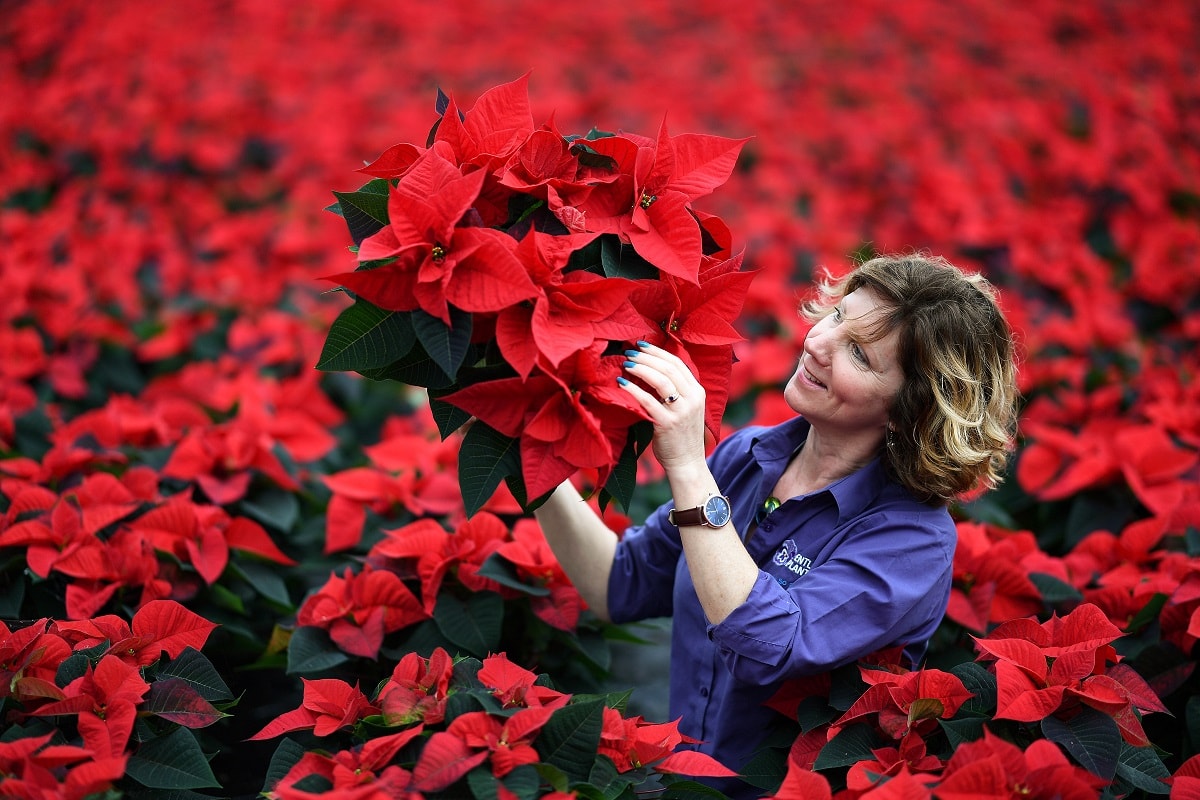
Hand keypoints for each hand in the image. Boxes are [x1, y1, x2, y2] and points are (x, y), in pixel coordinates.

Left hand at [617, 341, 707, 472]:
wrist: (687, 463)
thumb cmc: (681, 435)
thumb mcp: (686, 408)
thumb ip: (676, 391)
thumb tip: (651, 370)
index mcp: (698, 392)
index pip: (678, 363)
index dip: (658, 352)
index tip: (642, 345)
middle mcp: (693, 399)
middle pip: (669, 368)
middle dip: (647, 357)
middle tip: (630, 351)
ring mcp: (682, 412)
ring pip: (661, 381)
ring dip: (641, 369)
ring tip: (626, 364)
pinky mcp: (668, 424)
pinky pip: (648, 401)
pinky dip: (634, 390)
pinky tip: (622, 384)